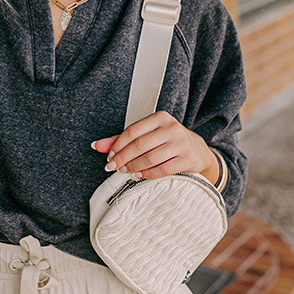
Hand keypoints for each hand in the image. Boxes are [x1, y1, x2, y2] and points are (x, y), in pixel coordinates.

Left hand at [92, 111, 218, 183]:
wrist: (196, 150)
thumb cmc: (166, 141)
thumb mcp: (146, 135)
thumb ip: (121, 139)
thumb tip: (97, 145)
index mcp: (160, 117)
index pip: (132, 131)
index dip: (117, 145)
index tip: (109, 156)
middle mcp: (172, 128)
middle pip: (140, 145)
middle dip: (123, 158)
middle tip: (113, 166)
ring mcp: (181, 143)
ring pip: (150, 158)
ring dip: (134, 167)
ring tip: (125, 171)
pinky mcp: (188, 159)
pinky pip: (163, 170)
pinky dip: (147, 174)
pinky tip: (139, 175)